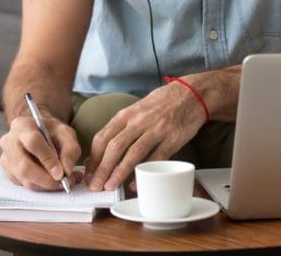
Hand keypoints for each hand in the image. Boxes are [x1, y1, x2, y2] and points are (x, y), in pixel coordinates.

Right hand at [0, 114, 82, 191]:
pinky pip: (23, 185)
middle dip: (46, 179)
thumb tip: (66, 170)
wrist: (38, 133)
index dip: (47, 159)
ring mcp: (6, 158)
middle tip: (64, 183)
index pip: (33, 143)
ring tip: (63, 182)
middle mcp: (9, 142)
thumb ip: (70, 149)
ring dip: (46, 185)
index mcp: (22, 126)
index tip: (61, 173)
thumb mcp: (66, 133)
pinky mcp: (8, 172)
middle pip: (25, 166)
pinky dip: (41, 187)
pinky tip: (52, 181)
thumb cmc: (51, 132)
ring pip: (24, 179)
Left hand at [85, 82, 205, 190]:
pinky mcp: (172, 139)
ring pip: (133, 153)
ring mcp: (156, 130)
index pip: (103, 137)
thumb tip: (105, 149)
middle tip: (94, 185)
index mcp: (127, 114)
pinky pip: (155, 159)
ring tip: (110, 186)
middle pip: (114, 147)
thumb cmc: (162, 102)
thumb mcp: (137, 109)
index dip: (93, 157)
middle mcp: (139, 121)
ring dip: (119, 172)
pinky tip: (136, 184)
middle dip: (102, 169)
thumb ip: (122, 126)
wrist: (191, 94)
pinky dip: (144, 173)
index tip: (88, 172)